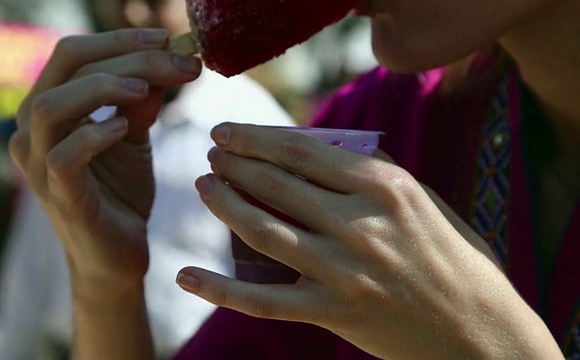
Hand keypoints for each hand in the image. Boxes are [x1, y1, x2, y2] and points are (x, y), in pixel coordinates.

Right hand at [9, 28, 201, 288]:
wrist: (118, 254)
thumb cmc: (120, 192)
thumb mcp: (132, 135)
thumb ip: (140, 99)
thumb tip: (168, 58)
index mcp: (49, 109)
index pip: (74, 54)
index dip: (120, 40)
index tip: (167, 39)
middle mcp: (31, 131)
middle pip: (66, 68)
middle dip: (125, 56)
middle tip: (174, 60)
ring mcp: (38, 165)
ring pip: (51, 106)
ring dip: (102, 88)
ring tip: (144, 90)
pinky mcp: (58, 196)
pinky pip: (62, 156)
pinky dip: (94, 135)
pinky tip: (123, 128)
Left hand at [179, 123, 561, 358]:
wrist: (479, 332)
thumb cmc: (454, 257)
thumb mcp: (422, 199)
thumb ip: (371, 170)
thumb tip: (319, 148)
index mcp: (384, 187)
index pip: (301, 151)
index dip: (256, 138)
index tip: (228, 131)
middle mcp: (359, 225)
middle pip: (276, 185)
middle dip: (234, 163)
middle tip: (211, 153)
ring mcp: (342, 272)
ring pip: (263, 232)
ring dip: (225, 205)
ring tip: (205, 185)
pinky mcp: (332, 313)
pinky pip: (262, 301)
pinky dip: (219, 290)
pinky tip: (186, 275)